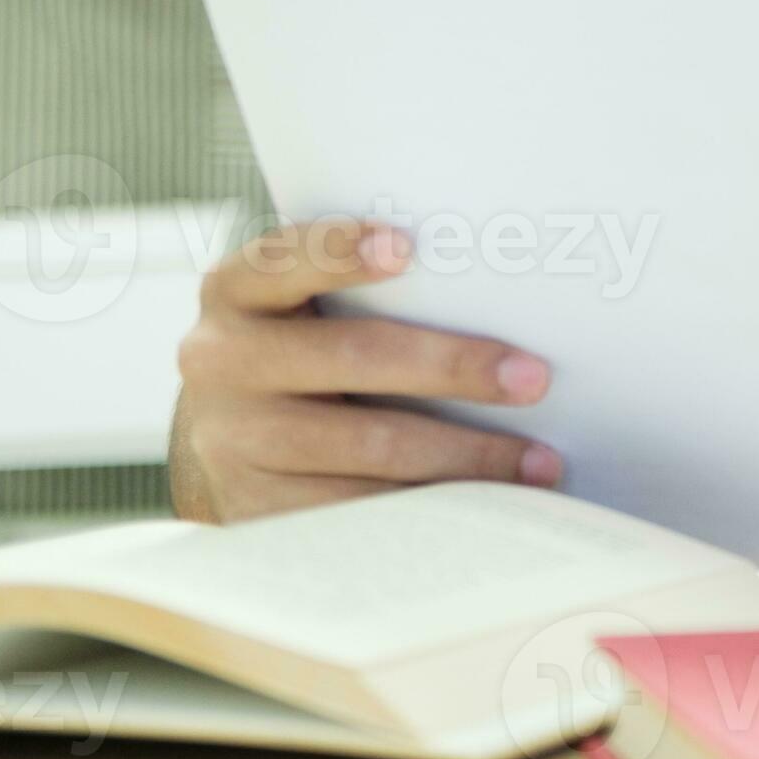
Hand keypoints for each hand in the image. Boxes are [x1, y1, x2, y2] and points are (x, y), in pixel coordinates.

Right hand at [170, 216, 562, 522]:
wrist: (226, 436)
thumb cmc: (300, 348)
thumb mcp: (303, 305)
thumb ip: (367, 289)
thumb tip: (501, 289)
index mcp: (237, 291)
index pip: (285, 259)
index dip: (340, 252)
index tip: (406, 247)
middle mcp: (222, 361)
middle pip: (350, 357)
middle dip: (452, 368)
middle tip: (533, 378)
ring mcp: (234, 440)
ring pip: (366, 446)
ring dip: (464, 455)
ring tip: (536, 460)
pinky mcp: (254, 508)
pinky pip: (357, 512)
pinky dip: (430, 509)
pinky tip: (485, 505)